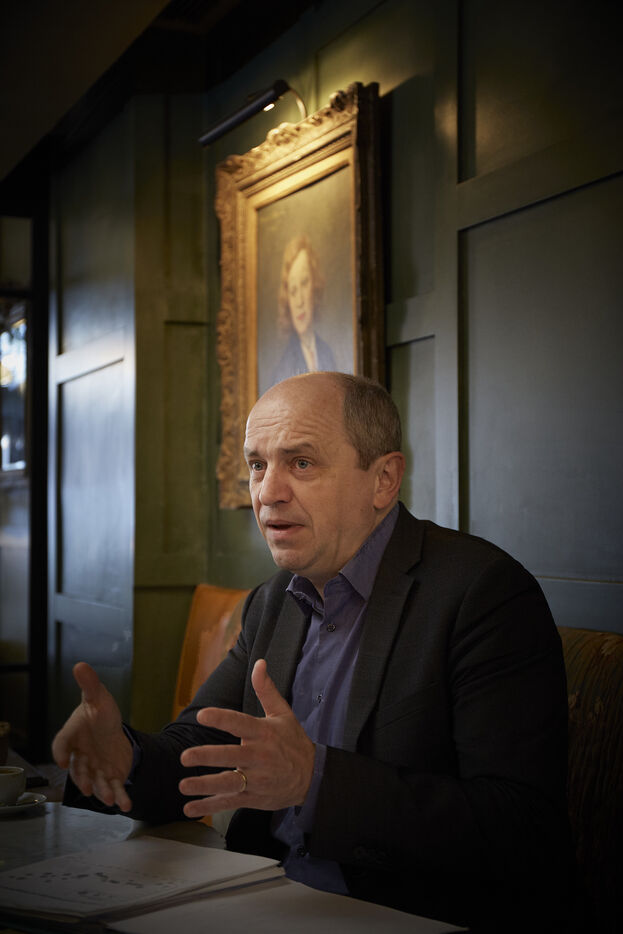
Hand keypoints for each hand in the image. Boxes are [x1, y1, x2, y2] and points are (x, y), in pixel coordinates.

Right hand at [51, 662, 133, 811]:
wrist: (114, 728)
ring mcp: (95, 768)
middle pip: (78, 770)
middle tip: (87, 787)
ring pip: (96, 782)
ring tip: (110, 799)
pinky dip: (119, 797)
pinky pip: (113, 787)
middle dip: (83, 779)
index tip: (63, 760)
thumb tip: (80, 664)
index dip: (61, 752)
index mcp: (73, 736)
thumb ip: (89, 684)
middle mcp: (81, 755)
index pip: (62, 745)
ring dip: (102, 791)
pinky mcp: (110, 775)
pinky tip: (125, 805)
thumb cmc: (100, 713)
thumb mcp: (98, 697)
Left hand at [178, 658, 314, 818]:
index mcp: (264, 733)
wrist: (312, 777)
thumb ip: (266, 689)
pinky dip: (209, 807)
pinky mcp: (254, 798)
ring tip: (183, 785)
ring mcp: (257, 779)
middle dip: (208, 756)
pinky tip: (189, 808)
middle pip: (231, 756)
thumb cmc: (293, 742)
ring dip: (205, 786)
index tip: (203, 715)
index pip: (240, 723)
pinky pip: (229, 802)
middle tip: (185, 757)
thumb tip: (259, 662)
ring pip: (228, 783)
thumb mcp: (283, 713)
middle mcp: (259, 757)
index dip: (221, 719)